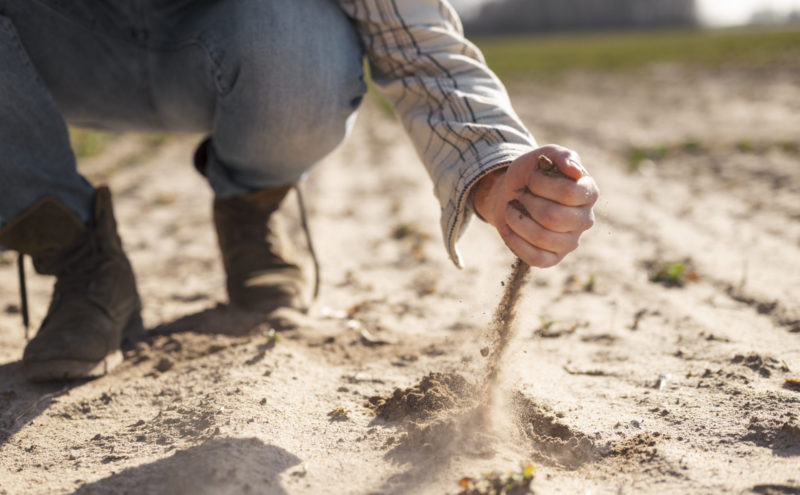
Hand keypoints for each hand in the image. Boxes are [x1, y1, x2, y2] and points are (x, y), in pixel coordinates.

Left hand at [473, 145, 598, 266]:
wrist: (511, 193)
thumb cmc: (531, 174)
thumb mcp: (544, 155)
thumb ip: (562, 156)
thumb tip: (576, 171)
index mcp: (588, 193)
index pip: (568, 193)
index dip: (541, 184)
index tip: (530, 177)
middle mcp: (584, 220)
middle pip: (553, 217)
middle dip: (527, 202)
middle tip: (520, 194)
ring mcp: (570, 242)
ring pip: (542, 238)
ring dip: (517, 221)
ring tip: (510, 209)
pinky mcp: (553, 258)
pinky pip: (536, 259)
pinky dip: (516, 242)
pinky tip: (507, 229)